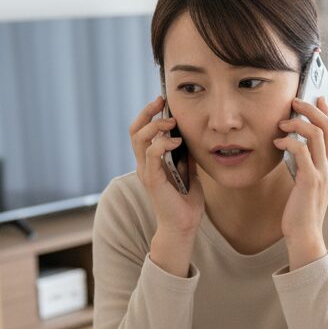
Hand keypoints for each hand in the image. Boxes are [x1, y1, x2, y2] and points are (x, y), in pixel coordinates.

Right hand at [129, 96, 204, 275]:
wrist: (183, 227)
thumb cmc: (185, 203)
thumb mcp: (190, 173)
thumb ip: (187, 156)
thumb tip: (193, 138)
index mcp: (150, 162)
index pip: (141, 132)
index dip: (148, 115)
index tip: (162, 102)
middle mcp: (144, 165)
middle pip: (135, 130)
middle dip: (146, 112)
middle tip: (161, 101)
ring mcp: (146, 172)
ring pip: (139, 138)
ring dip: (155, 125)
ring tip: (171, 122)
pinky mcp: (152, 179)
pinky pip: (151, 154)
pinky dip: (162, 143)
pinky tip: (176, 141)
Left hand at [274, 96, 327, 268]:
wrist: (305, 233)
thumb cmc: (302, 208)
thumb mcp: (308, 181)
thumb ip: (307, 163)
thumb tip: (296, 144)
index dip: (325, 111)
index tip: (316, 97)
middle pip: (326, 126)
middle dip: (310, 108)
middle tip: (295, 101)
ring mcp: (322, 173)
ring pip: (315, 134)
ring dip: (297, 122)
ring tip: (282, 123)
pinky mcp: (310, 180)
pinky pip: (301, 150)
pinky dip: (288, 142)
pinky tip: (278, 143)